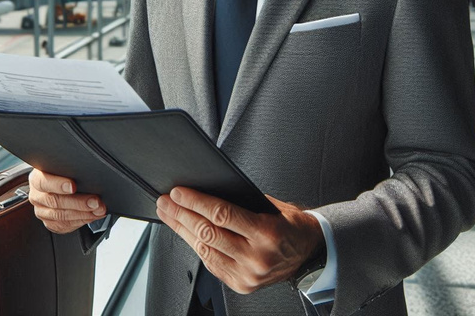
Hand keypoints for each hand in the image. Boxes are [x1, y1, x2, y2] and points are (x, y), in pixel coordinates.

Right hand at [28, 169, 106, 233]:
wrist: (58, 183)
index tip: (74, 186)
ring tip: (99, 209)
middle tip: (95, 201)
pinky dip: (82, 221)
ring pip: (61, 216)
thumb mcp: (63, 165)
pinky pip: (65, 225)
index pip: (43, 182)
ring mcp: (42, 211)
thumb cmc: (63, 172)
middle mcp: (37, 196)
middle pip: (55, 201)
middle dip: (78, 202)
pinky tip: (93, 215)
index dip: (58, 185)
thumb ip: (69, 166)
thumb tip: (87, 168)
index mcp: (36, 178)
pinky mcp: (49, 223)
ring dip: (84, 214)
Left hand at [156, 187, 323, 293]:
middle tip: (165, 201)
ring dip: (182, 230)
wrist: (310, 254)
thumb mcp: (271, 206)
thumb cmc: (290, 224)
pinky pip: (211, 264)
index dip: (196, 202)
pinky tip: (185, 233)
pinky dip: (196, 246)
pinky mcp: (242, 285)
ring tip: (169, 214)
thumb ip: (241, 202)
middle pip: (208, 232)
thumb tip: (206, 190)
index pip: (222, 214)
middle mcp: (257, 257)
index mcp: (266, 232)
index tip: (178, 192)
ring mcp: (249, 275)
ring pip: (205, 249)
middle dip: (181, 214)